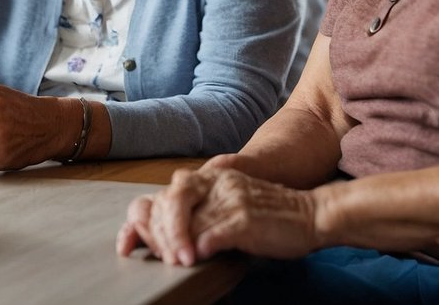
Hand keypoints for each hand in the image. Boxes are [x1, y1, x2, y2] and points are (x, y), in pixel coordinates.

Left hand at [117, 166, 321, 265]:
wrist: (312, 214)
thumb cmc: (271, 217)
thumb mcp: (230, 208)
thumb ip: (202, 216)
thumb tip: (165, 238)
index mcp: (211, 178)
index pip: (164, 196)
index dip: (140, 220)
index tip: (126, 245)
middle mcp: (217, 182)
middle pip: (169, 205)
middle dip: (155, 235)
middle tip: (154, 257)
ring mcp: (231, 198)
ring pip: (187, 221)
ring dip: (174, 244)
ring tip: (172, 261)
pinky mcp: (246, 218)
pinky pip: (214, 231)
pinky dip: (201, 245)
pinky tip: (195, 257)